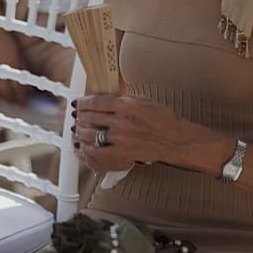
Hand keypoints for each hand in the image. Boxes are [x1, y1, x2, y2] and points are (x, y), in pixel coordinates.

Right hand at [0, 24, 28, 103]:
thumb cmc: (2, 38)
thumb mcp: (17, 53)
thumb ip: (22, 70)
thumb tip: (28, 85)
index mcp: (13, 66)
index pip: (19, 90)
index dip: (22, 98)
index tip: (24, 102)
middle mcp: (0, 71)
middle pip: (6, 94)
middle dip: (12, 100)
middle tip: (15, 103)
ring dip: (0, 97)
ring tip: (4, 97)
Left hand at [72, 94, 194, 173]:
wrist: (175, 140)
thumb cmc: (163, 120)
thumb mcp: (144, 101)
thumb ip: (124, 100)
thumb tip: (105, 99)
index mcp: (127, 105)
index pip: (97, 101)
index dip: (84, 102)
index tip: (78, 102)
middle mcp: (122, 121)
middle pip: (91, 117)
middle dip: (81, 116)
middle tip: (77, 116)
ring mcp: (121, 138)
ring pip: (91, 134)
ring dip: (81, 131)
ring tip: (78, 129)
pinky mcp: (122, 153)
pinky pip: (97, 152)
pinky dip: (87, 149)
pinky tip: (83, 146)